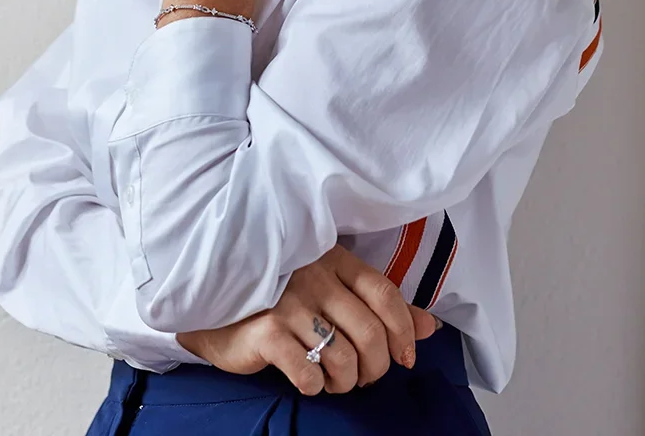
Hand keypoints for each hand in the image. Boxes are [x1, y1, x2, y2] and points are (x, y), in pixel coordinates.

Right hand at [174, 244, 439, 394]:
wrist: (214, 308)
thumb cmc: (279, 300)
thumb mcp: (332, 292)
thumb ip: (380, 308)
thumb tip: (430, 327)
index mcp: (334, 259)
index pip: (385, 292)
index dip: (403, 330)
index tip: (406, 357)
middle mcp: (314, 276)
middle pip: (369, 331)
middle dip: (377, 367)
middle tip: (365, 378)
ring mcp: (288, 302)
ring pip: (343, 356)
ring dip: (346, 381)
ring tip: (334, 381)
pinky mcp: (265, 330)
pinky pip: (308, 371)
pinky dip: (316, 386)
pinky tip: (308, 381)